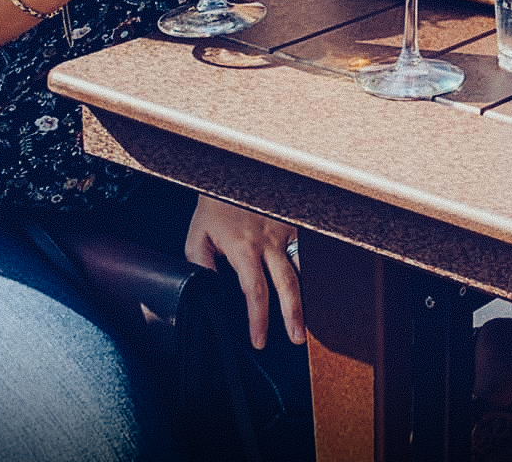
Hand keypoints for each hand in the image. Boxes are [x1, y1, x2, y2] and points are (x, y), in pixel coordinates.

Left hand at [186, 196, 305, 349]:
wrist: (235, 172)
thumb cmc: (215, 204)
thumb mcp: (197, 235)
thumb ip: (200, 264)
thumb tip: (207, 288)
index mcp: (243, 248)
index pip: (254, 292)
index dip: (258, 319)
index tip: (259, 340)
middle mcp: (269, 242)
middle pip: (287, 284)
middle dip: (293, 314)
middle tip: (297, 338)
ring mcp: (286, 232)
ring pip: (302, 269)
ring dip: (306, 296)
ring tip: (310, 320)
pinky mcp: (295, 224)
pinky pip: (305, 252)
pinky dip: (310, 272)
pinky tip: (313, 289)